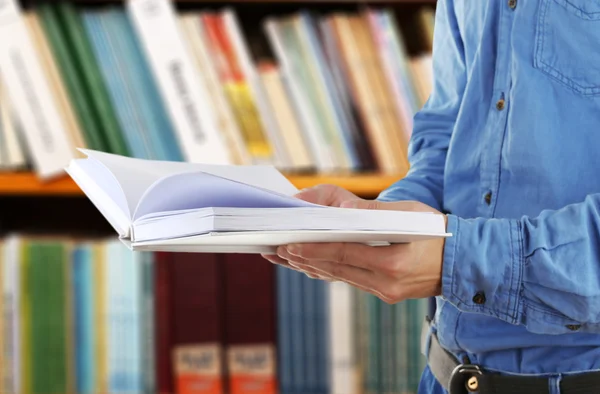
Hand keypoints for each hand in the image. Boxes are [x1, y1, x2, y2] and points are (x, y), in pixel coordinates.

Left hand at [265, 185, 447, 302]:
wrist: (463, 263)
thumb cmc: (438, 232)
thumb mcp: (412, 214)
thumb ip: (374, 213)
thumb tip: (342, 210)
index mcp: (394, 262)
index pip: (344, 255)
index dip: (314, 250)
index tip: (290, 245)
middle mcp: (387, 282)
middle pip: (336, 269)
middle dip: (305, 259)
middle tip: (278, 250)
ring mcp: (385, 292)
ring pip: (340, 278)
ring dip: (312, 267)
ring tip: (286, 258)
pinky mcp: (385, 294)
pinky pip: (351, 282)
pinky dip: (330, 272)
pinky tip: (312, 267)